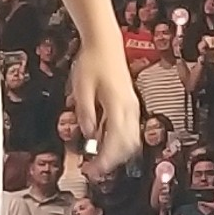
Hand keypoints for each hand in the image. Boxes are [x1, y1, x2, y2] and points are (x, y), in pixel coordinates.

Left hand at [71, 44, 140, 174]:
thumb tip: (89, 135)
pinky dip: (118, 141)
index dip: (104, 160)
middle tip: (93, 169)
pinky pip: (129, 129)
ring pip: (132, 139)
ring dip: (116, 153)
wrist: (105, 43)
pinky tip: (102, 142)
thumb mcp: (81, 87)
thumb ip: (85, 113)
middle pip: (128, 145)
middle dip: (112, 161)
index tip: (91, 171)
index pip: (116, 142)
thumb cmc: (92, 61)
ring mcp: (132, 106)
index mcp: (118, 104)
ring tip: (97, 159)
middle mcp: (130, 107)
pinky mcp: (130, 104)